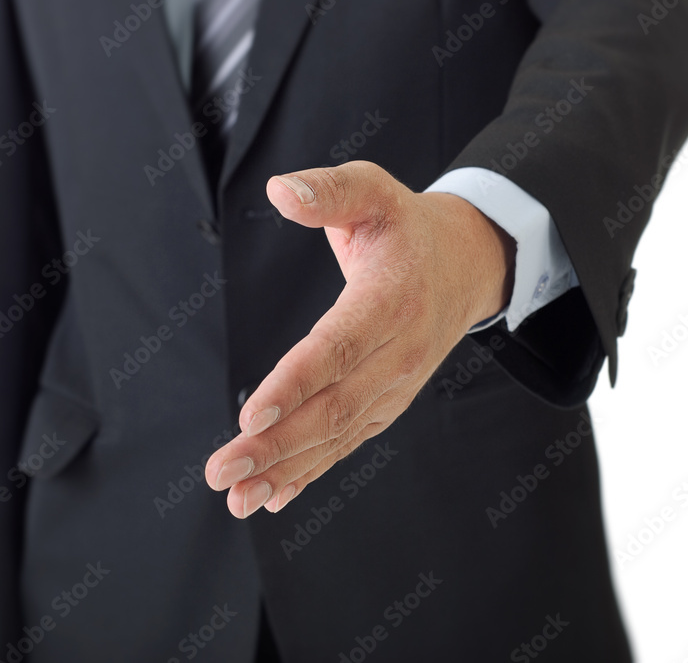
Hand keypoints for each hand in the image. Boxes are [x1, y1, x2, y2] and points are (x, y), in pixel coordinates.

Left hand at [204, 161, 514, 517]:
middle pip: (332, 407)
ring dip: (285, 469)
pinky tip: (272, 496)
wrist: (465, 266)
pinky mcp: (387, 403)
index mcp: (390, 300)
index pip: (337, 348)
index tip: (250, 417)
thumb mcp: (374, 191)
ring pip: (337, 435)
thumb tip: (281, 191)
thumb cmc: (406, 228)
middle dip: (275, 445)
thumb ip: (329, 192)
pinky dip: (310, 472)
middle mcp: (398, 353)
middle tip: (222, 471)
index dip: (294, 384)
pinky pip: (347, 443)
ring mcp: (395, 385)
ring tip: (236, 496)